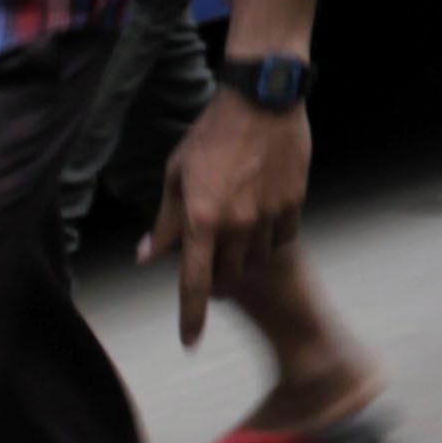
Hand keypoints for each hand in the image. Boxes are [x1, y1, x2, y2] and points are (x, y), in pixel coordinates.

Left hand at [148, 94, 309, 346]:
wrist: (263, 101)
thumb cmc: (212, 134)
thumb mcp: (177, 174)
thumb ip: (165, 221)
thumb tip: (147, 256)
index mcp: (200, 219)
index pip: (193, 282)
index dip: (190, 316)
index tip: (190, 342)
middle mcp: (236, 224)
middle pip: (228, 274)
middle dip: (218, 274)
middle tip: (210, 251)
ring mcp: (268, 215)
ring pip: (256, 259)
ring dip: (243, 256)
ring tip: (236, 230)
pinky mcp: (294, 203)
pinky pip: (281, 238)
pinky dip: (269, 238)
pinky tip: (261, 217)